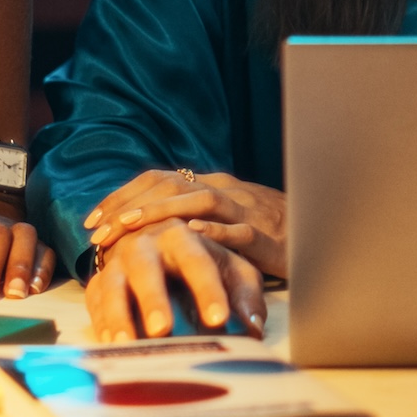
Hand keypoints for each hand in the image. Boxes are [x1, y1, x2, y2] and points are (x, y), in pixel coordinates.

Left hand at [83, 169, 287, 279]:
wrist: (323, 233)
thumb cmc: (272, 232)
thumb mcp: (229, 220)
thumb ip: (197, 219)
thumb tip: (152, 233)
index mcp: (214, 186)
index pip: (160, 179)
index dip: (124, 196)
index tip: (93, 219)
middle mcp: (227, 191)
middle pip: (172, 185)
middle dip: (130, 206)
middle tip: (98, 231)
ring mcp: (247, 211)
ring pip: (200, 200)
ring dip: (160, 212)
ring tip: (128, 228)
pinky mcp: (267, 236)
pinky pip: (239, 230)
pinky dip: (213, 230)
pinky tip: (189, 235)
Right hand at [84, 218, 264, 341]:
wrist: (153, 241)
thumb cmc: (198, 260)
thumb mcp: (228, 267)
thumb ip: (245, 293)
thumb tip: (254, 327)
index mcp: (183, 236)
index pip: (198, 262)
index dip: (208, 290)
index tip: (218, 319)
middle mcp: (145, 244)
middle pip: (147, 269)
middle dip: (153, 299)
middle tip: (163, 330)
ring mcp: (117, 262)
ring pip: (112, 285)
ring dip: (118, 314)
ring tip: (126, 343)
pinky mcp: (98, 282)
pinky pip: (94, 303)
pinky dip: (100, 324)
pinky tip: (109, 345)